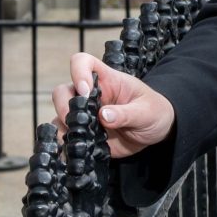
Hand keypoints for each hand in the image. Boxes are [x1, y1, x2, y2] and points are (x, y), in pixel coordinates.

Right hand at [51, 53, 175, 157]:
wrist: (156, 132)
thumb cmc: (154, 112)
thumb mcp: (147, 111)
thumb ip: (128, 113)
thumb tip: (104, 115)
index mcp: (108, 80)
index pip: (83, 63)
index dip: (78, 72)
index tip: (85, 91)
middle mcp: (91, 95)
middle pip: (62, 92)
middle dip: (64, 106)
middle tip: (78, 122)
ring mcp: (85, 115)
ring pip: (59, 117)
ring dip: (63, 129)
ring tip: (79, 141)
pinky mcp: (83, 134)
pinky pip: (65, 139)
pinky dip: (65, 146)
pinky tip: (74, 153)